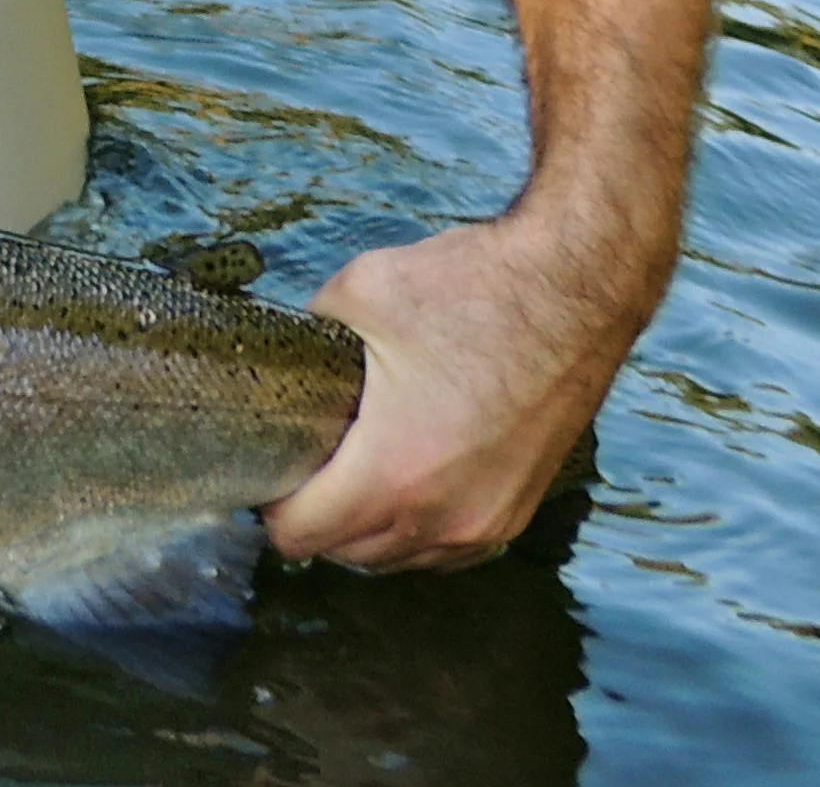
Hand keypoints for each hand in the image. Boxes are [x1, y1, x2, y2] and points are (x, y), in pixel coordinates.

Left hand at [263, 210, 622, 570]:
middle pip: (346, 554)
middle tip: (305, 456)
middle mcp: (444, 518)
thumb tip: (289, 351)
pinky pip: (447, 548)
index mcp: (394, 472)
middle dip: (315, 514)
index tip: (269, 463)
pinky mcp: (518, 512)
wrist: (574, 287)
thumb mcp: (359, 292)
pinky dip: (416, 526)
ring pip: (400, 557)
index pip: (301, 536)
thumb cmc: (472, 288)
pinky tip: (406, 477)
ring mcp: (488, 523)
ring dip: (367, 526)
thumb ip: (309, 332)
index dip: (271, 503)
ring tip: (351, 465)